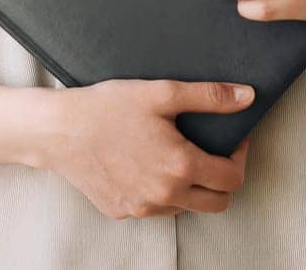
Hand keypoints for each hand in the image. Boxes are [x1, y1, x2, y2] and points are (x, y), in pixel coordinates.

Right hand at [40, 79, 252, 219]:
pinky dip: (162, 192)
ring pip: (187, 208)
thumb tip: (248, 97)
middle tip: (213, 153)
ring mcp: (142, 208)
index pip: (233, 179)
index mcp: (179, 166)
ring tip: (178, 155)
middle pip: (218, 203)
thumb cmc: (108, 107)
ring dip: (193, 187)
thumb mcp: (162, 93)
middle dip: (223, 180)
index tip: (232, 141)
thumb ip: (210, 96)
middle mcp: (164, 195)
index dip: (240, 158)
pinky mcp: (122, 212)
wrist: (58, 130)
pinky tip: (148, 164)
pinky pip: (156, 209)